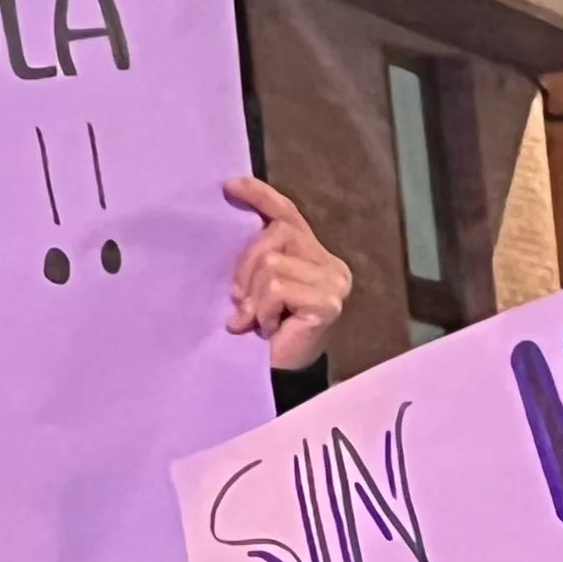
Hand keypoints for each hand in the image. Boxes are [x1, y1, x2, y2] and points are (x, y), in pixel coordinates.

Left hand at [226, 175, 350, 369]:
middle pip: (276, 234)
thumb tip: (229, 215)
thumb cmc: (264, 330)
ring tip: (257, 319)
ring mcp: (333, 283)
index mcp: (316, 255)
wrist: (278, 375)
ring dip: (255, 295)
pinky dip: (265, 309)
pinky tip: (270, 327)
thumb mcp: (255, 284)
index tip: (229, 186)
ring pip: (273, 262)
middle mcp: (331, 265)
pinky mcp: (328, 302)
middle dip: (246, 266)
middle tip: (239, 300)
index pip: (289, 213)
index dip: (260, 196)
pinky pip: (278, 287)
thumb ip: (254, 256)